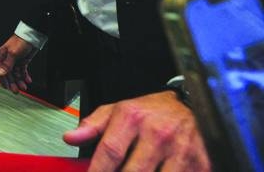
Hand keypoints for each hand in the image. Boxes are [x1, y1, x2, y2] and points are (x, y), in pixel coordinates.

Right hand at [0, 34, 36, 92]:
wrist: (32, 36)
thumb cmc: (21, 42)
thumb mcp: (13, 54)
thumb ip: (7, 65)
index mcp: (2, 56)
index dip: (2, 79)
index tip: (6, 87)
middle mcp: (8, 59)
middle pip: (8, 74)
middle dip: (12, 83)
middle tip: (16, 91)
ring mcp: (15, 60)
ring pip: (16, 74)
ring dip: (19, 81)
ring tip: (24, 87)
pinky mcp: (23, 61)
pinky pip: (22, 71)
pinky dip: (25, 76)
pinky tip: (28, 80)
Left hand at [63, 91, 210, 171]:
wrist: (192, 106)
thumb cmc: (151, 111)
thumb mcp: (118, 110)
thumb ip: (92, 126)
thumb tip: (70, 138)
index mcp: (133, 118)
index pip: (110, 152)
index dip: (97, 171)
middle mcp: (157, 133)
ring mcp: (181, 151)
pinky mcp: (200, 164)